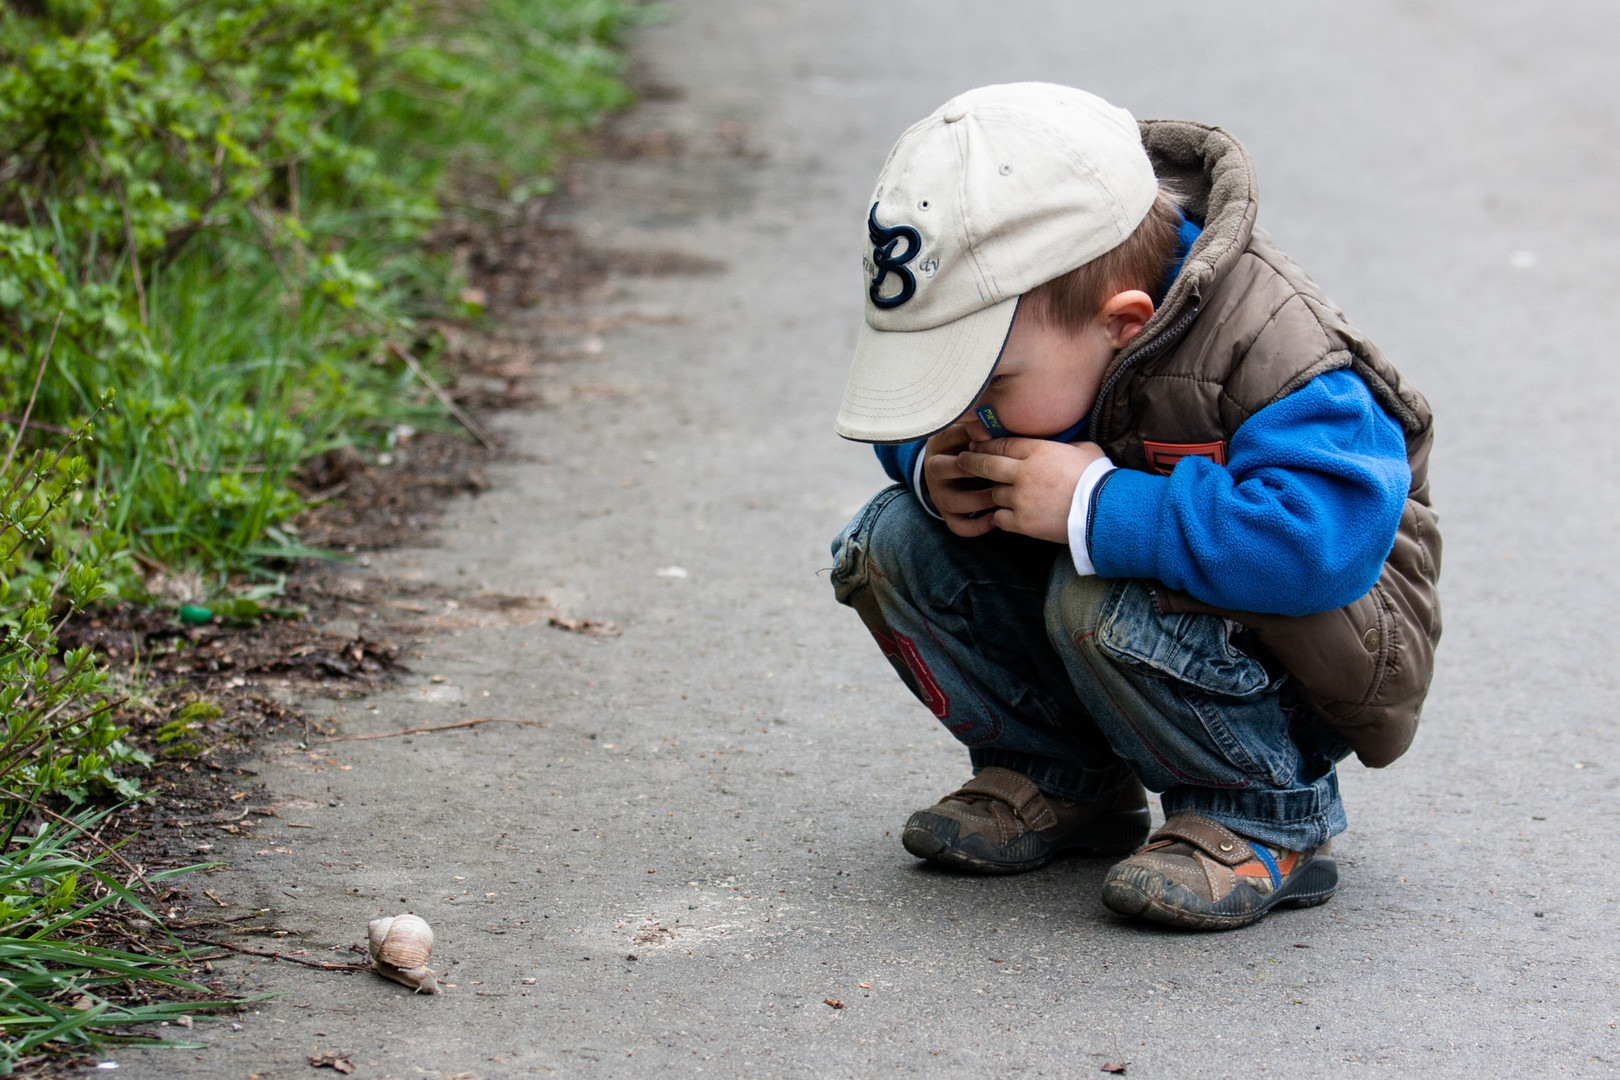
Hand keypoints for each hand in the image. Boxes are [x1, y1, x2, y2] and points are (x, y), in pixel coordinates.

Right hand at [920, 424, 999, 536]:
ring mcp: (938, 493)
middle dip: (976, 469)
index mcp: (940, 442)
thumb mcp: (972, 430)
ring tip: (1004, 495)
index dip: (975, 437)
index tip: (998, 438)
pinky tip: (996, 518)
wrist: (953, 465)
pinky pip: (959, 526)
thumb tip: (996, 422)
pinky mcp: (945, 512)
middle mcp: (933, 467)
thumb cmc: (973, 443)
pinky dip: (978, 526)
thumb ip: (983, 425)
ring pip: (955, 501)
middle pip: (947, 469)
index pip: (952, 435)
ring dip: (981, 499)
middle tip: (1002, 469)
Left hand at [957, 438, 1105, 542]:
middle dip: (970, 461)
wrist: (1107, 513)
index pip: (1002, 443)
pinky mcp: (1023, 522)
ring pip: (993, 493)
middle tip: (961, 460)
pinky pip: (1000, 517)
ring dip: (994, 493)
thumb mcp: (1084, 449)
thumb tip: (1058, 444)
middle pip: (986, 464)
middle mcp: (1024, 473)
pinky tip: (1006, 515)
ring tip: (994, 493)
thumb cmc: (1100, 479)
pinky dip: (1001, 516)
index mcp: (1039, 451)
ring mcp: (1021, 499)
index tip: (975, 444)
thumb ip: (1063, 445)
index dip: (985, 443)